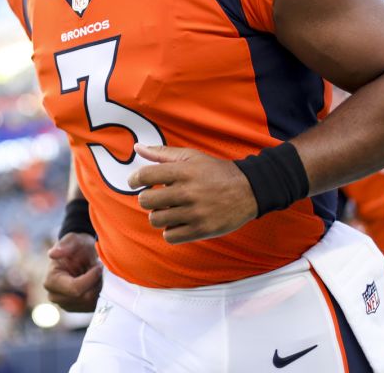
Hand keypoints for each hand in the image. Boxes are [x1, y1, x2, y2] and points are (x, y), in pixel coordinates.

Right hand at [43, 232, 101, 311]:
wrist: (81, 253)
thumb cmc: (77, 245)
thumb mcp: (74, 240)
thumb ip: (65, 245)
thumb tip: (52, 254)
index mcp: (51, 281)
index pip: (75, 289)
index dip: (91, 278)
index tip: (99, 265)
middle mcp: (55, 296)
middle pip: (84, 298)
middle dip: (95, 282)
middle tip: (98, 268)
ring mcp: (65, 305)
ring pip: (90, 303)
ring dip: (98, 287)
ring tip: (95, 273)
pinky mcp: (75, 309)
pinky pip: (93, 306)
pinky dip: (98, 294)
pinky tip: (95, 282)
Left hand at [127, 144, 258, 244]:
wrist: (248, 190)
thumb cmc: (216, 172)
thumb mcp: (192, 156)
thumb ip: (162, 153)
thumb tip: (137, 147)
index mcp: (184, 171)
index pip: (145, 175)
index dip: (134, 179)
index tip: (135, 183)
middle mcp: (188, 192)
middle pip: (146, 201)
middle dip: (147, 199)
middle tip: (155, 197)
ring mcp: (194, 213)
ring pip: (156, 220)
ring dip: (158, 215)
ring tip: (169, 210)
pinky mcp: (201, 230)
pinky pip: (170, 236)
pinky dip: (171, 230)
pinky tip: (178, 221)